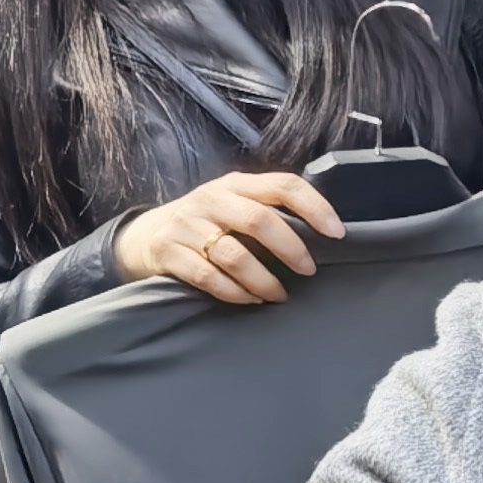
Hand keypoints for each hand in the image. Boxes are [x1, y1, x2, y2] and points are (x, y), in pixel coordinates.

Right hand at [115, 166, 340, 304]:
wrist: (145, 235)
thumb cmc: (206, 222)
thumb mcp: (233, 204)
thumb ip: (268, 209)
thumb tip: (322, 231)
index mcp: (236, 183)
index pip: (283, 185)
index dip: (314, 206)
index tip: (336, 232)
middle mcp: (211, 199)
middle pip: (259, 220)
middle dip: (291, 249)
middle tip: (309, 271)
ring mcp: (187, 224)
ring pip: (235, 255)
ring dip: (264, 280)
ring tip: (279, 295)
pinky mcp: (169, 251)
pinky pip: (209, 277)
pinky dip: (235, 293)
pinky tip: (251, 299)